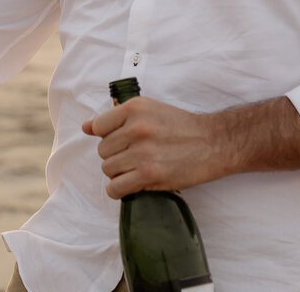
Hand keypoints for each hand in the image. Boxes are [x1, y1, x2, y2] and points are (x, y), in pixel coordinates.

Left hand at [82, 96, 227, 198]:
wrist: (214, 143)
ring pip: (108, 169)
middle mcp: (136, 128)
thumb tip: (85, 127)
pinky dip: (119, 190)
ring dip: (119, 173)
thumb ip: (116, 119)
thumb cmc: (181, 127)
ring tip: (137, 170)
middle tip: (135, 157)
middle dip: (116, 156)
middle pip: (103, 151)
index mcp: (134, 108)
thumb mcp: (149, 111)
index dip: (109, 137)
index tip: (123, 142)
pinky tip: (131, 185)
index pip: (99, 127)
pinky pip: (115, 188)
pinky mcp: (149, 174)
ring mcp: (142, 152)